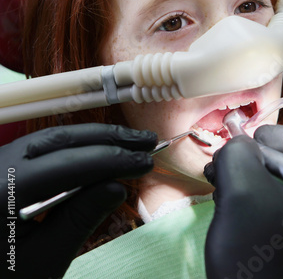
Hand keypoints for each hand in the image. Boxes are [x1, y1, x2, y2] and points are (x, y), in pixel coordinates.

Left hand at [1, 124, 156, 277]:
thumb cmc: (5, 276)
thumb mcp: (44, 258)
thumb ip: (80, 220)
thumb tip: (117, 187)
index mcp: (1, 192)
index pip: (66, 165)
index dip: (111, 160)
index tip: (145, 161)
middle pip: (59, 141)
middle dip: (107, 139)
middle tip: (146, 141)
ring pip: (51, 138)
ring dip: (95, 138)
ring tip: (130, 141)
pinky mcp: (4, 165)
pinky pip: (43, 147)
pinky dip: (76, 147)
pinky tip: (101, 149)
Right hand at [204, 125, 282, 278]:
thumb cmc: (258, 260)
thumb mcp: (242, 194)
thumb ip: (239, 154)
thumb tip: (240, 147)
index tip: (255, 152)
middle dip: (258, 157)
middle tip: (224, 167)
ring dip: (249, 178)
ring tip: (219, 185)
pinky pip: (278, 210)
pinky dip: (252, 201)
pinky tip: (228, 207)